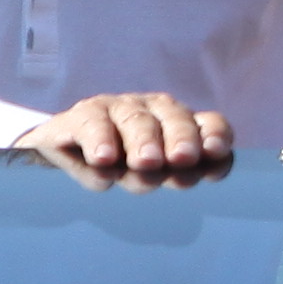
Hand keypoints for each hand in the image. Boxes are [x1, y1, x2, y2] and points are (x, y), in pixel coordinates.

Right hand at [14, 93, 233, 186]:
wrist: (67, 147)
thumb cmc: (123, 162)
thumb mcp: (153, 173)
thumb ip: (176, 173)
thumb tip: (192, 175)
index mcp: (179, 123)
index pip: (208, 124)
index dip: (215, 135)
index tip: (215, 151)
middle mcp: (153, 109)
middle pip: (174, 120)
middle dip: (181, 140)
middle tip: (181, 159)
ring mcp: (118, 108)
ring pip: (136, 121)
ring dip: (144, 141)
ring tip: (146, 163)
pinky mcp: (83, 115)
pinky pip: (93, 124)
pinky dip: (99, 141)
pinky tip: (103, 159)